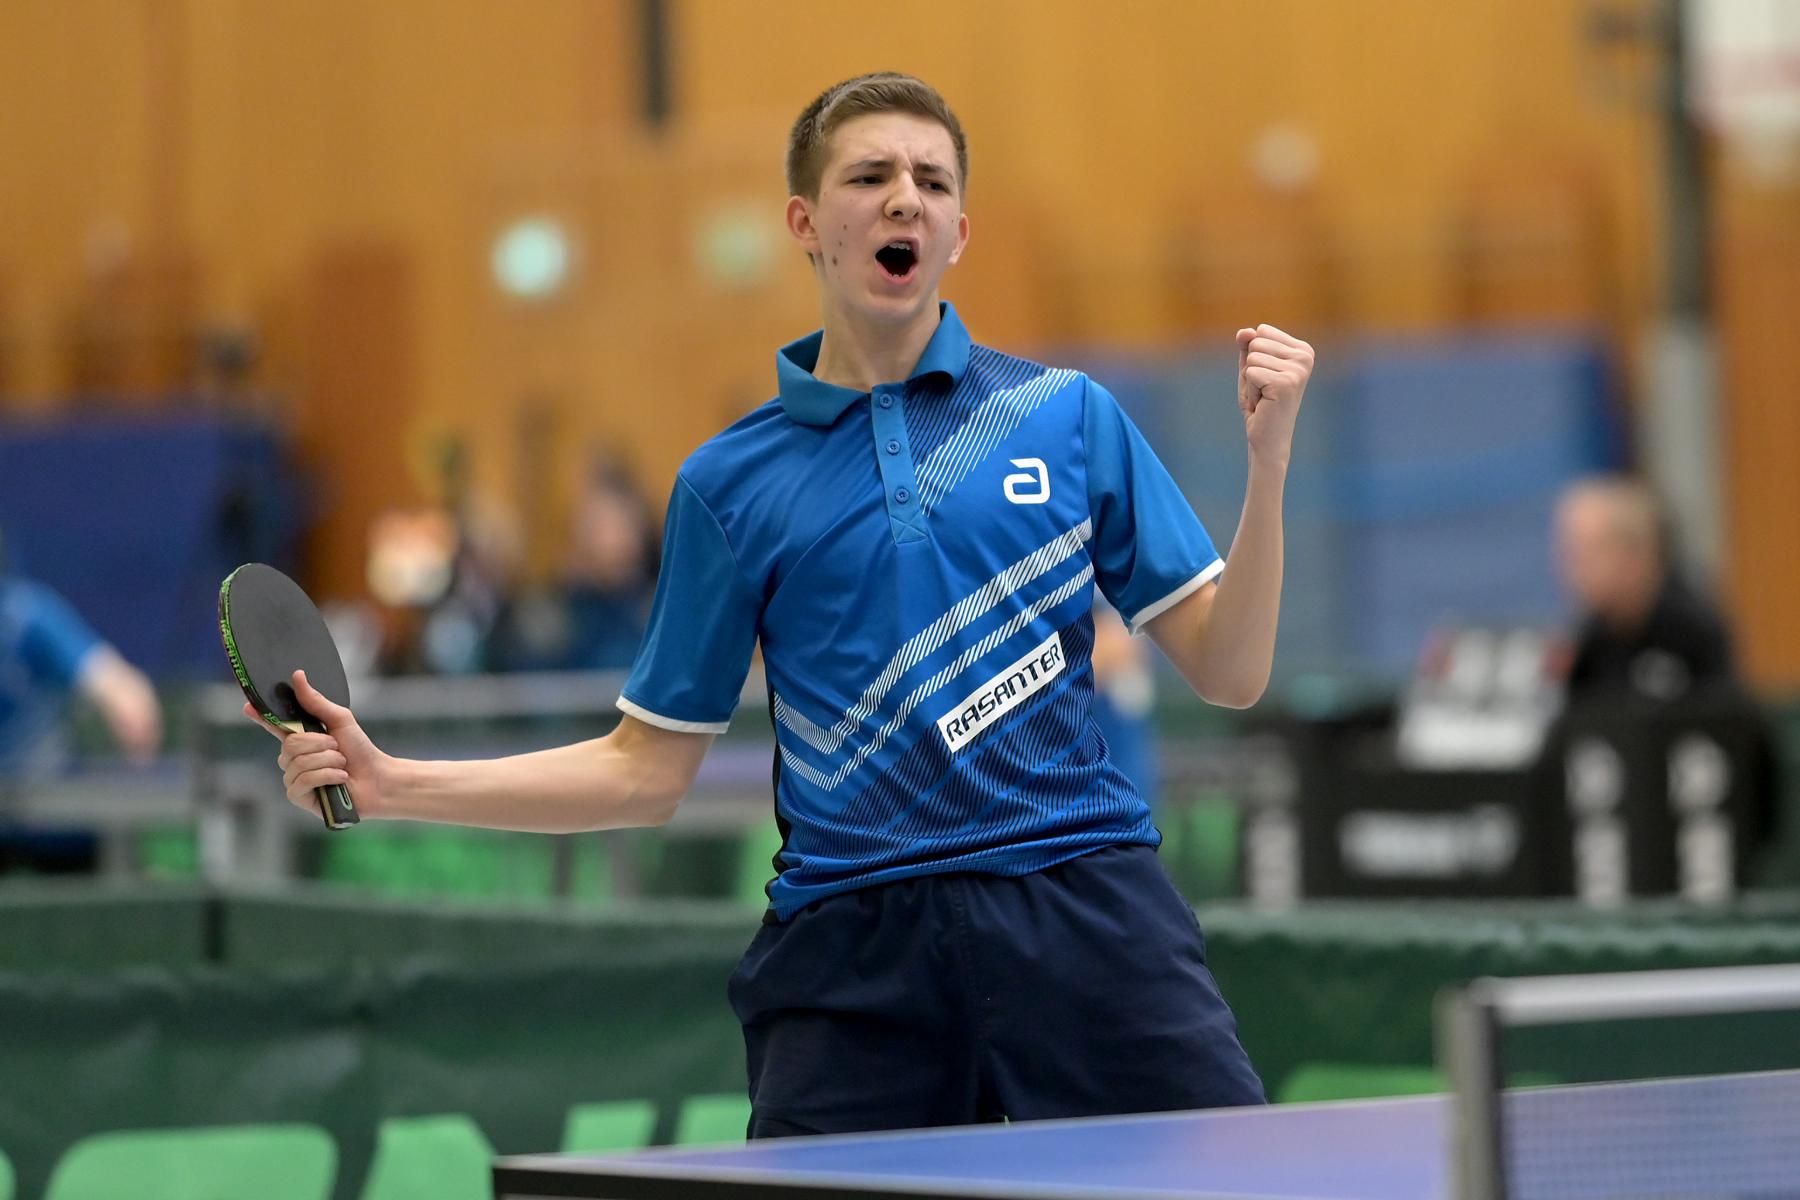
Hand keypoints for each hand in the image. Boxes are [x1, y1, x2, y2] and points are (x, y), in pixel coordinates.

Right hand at [246, 669, 389, 818]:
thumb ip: (316, 702)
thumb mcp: (340, 720)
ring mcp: (294, 778)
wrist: (378, 779)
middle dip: (320, 743)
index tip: (248, 706)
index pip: (275, 726)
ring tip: (342, 764)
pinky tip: (340, 778)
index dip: (260, 717)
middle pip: (290, 744)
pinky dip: (327, 776)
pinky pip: (303, 780)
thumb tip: (298, 676)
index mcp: (301, 738)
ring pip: (298, 762)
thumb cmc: (360, 750)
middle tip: (337, 747)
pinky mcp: (299, 797)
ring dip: (328, 760)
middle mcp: (293, 759)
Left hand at [1235, 323, 1313, 469]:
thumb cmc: (1261, 404)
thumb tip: (1245, 331)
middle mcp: (1305, 357)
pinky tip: (1263, 403)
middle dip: (1251, 368)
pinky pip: (1250, 373)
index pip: (1262, 330)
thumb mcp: (1251, 369)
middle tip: (1264, 390)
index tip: (1266, 377)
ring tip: (1264, 397)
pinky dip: (1251, 391)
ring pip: (1252, 358)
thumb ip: (1248, 347)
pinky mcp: (1285, 383)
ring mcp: (1298, 370)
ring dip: (1250, 381)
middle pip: (1256, 342)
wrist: (1268, 438)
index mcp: (1303, 349)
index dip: (1255, 355)